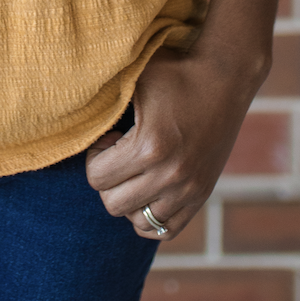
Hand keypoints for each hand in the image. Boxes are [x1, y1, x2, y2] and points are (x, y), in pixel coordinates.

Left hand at [84, 44, 257, 240]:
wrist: (226, 76)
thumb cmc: (176, 70)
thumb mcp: (136, 75)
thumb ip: (106, 96)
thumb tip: (73, 110)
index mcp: (150, 147)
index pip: (97, 177)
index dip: (94, 156)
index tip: (109, 137)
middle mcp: (171, 176)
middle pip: (113, 204)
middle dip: (107, 178)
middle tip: (119, 153)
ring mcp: (189, 190)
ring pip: (138, 221)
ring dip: (129, 198)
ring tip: (136, 169)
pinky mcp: (202, 196)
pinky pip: (166, 230)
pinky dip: (151, 215)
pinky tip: (149, 187)